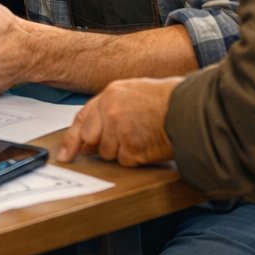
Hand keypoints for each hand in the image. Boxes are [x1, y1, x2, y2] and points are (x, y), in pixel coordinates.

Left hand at [56, 77, 179, 166]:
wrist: (190, 110)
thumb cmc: (167, 101)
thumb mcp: (132, 92)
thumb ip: (110, 108)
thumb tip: (95, 130)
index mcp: (109, 96)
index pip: (80, 119)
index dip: (70, 140)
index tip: (64, 155)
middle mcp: (110, 112)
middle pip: (91, 139)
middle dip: (101, 145)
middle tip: (120, 141)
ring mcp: (120, 131)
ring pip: (108, 153)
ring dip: (122, 152)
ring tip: (142, 137)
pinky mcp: (132, 148)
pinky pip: (125, 162)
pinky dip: (136, 159)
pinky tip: (148, 145)